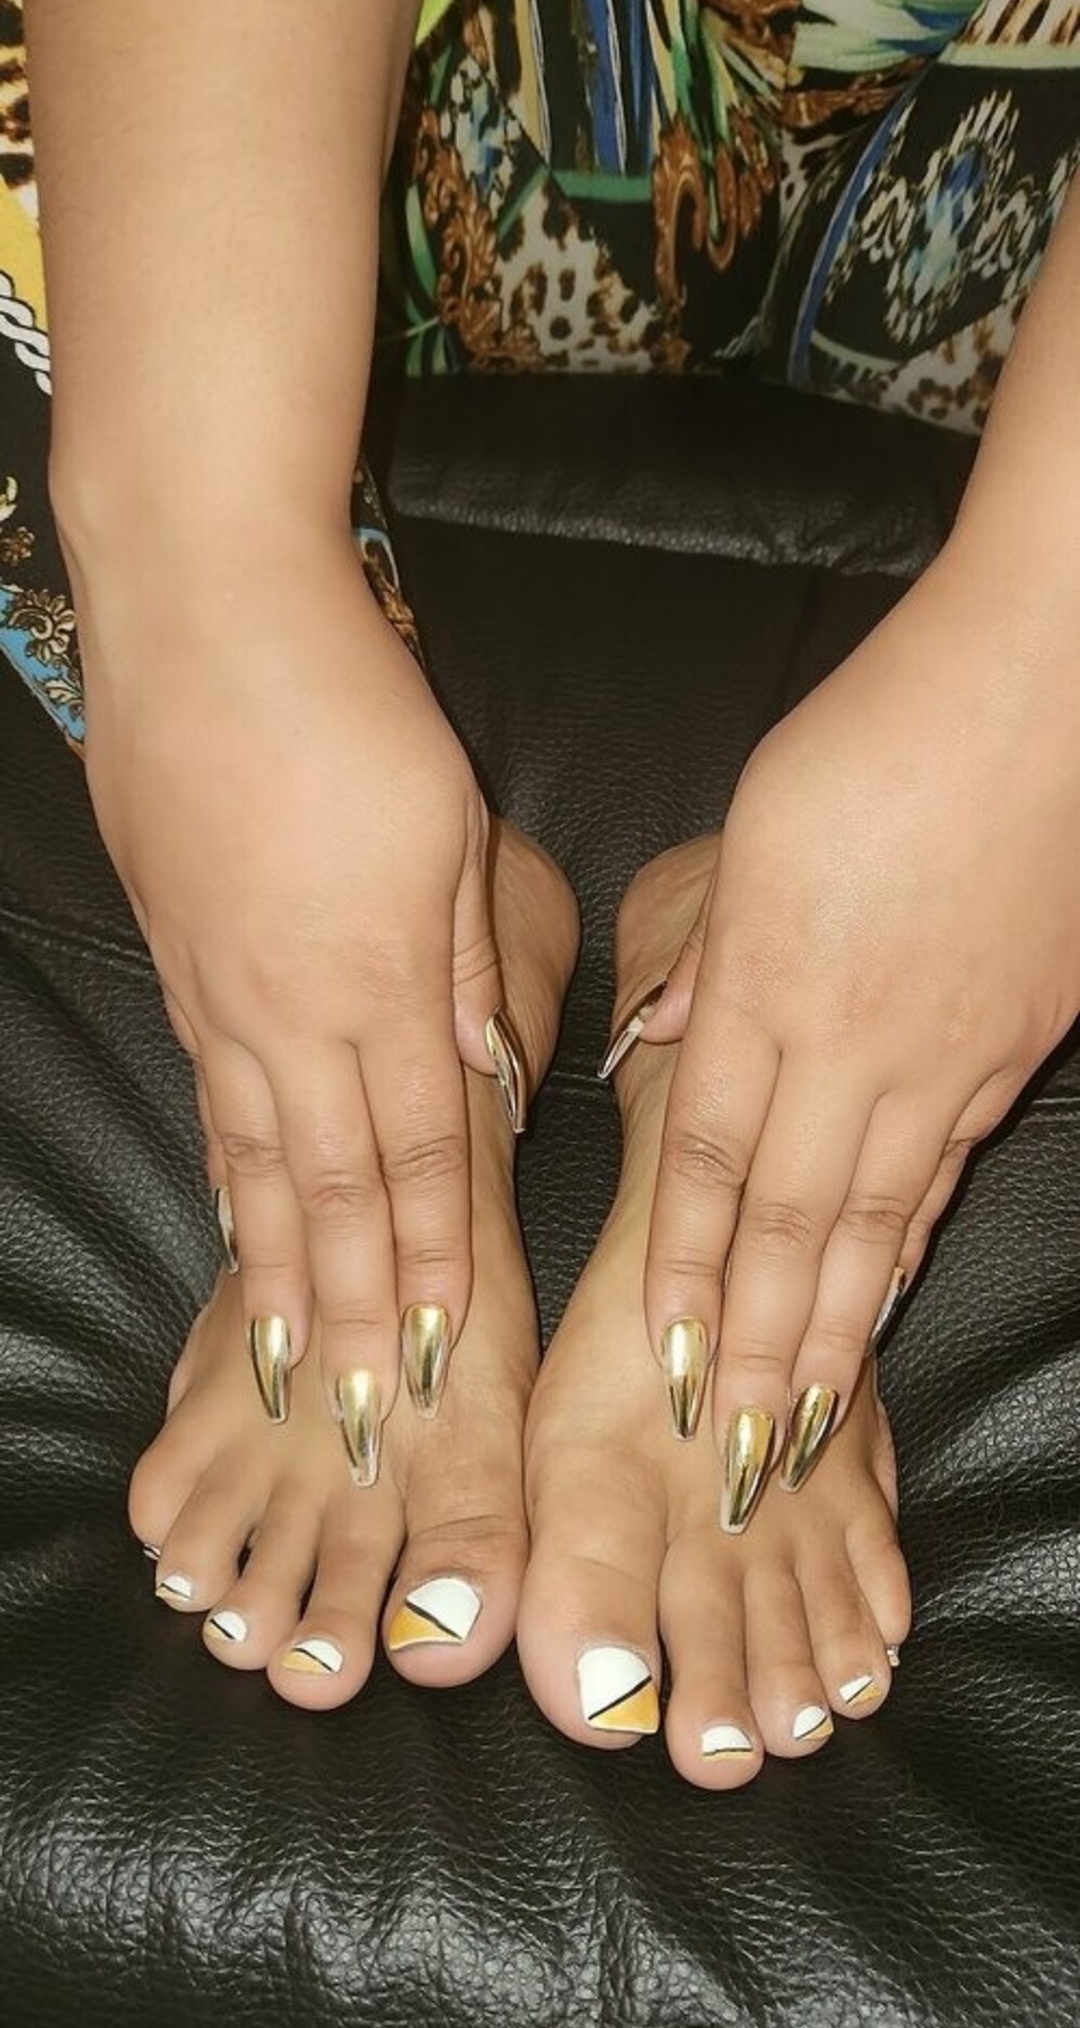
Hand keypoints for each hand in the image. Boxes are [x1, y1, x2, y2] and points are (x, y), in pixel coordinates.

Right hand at [81, 537, 505, 1443]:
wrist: (201, 617)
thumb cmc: (349, 704)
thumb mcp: (449, 825)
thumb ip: (463, 962)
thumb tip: (487, 1073)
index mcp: (387, 977)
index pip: (428, 1150)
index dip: (443, 1258)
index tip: (455, 1348)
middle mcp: (299, 1010)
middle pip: (337, 1188)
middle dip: (360, 1310)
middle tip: (368, 1410)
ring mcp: (224, 995)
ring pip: (259, 1163)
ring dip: (282, 1272)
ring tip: (293, 1360)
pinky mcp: (176, 964)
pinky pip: (210, 1101)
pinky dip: (227, 1180)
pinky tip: (234, 1225)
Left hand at [640, 550, 1079, 1519]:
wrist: (1046, 688)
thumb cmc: (882, 735)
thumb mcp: (755, 830)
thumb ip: (711, 953)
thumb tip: (665, 1039)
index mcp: (769, 983)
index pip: (710, 1162)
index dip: (686, 1270)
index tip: (665, 1356)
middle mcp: (853, 1040)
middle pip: (792, 1222)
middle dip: (758, 1344)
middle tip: (734, 1447)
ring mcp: (944, 1050)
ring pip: (877, 1217)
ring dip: (835, 1325)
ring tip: (806, 1414)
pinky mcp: (1016, 1039)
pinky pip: (944, 1168)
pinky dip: (909, 1245)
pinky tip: (888, 1293)